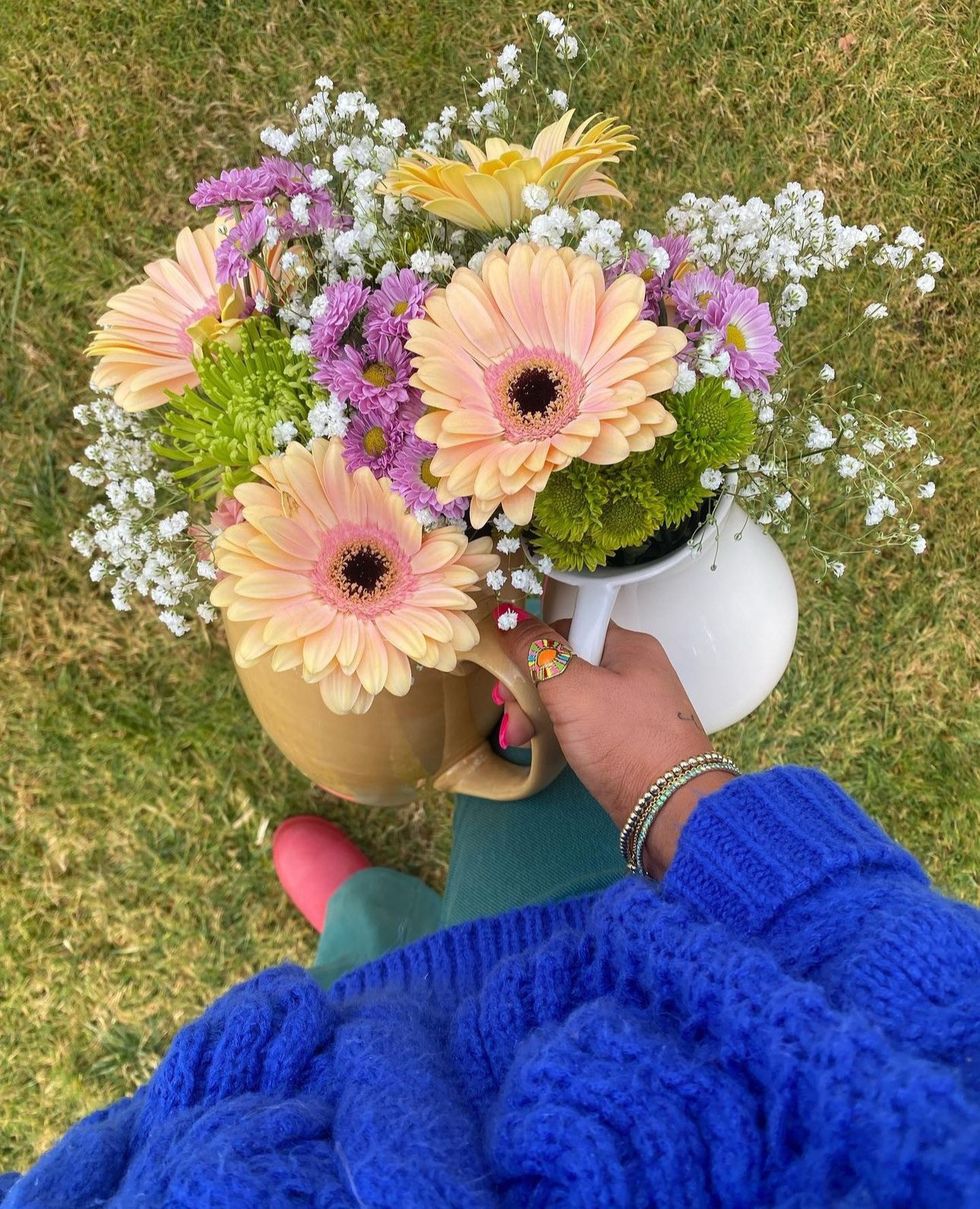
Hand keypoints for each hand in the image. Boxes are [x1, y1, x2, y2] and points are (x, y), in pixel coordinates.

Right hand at [496, 610, 735, 874]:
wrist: (670, 810)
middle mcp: (632, 669)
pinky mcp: (625, 736)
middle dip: (529, 689)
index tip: (512, 678)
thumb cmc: (624, 742)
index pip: (567, 627)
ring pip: (568, 695)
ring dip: (537, 713)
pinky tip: (538, 745)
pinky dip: (557, 731)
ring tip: (520, 738)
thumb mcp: (573, 689)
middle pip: (564, 663)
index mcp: (628, 645)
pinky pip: (582, 721)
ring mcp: (630, 705)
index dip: (534, 649)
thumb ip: (537, 651)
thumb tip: (506, 614)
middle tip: (514, 718)